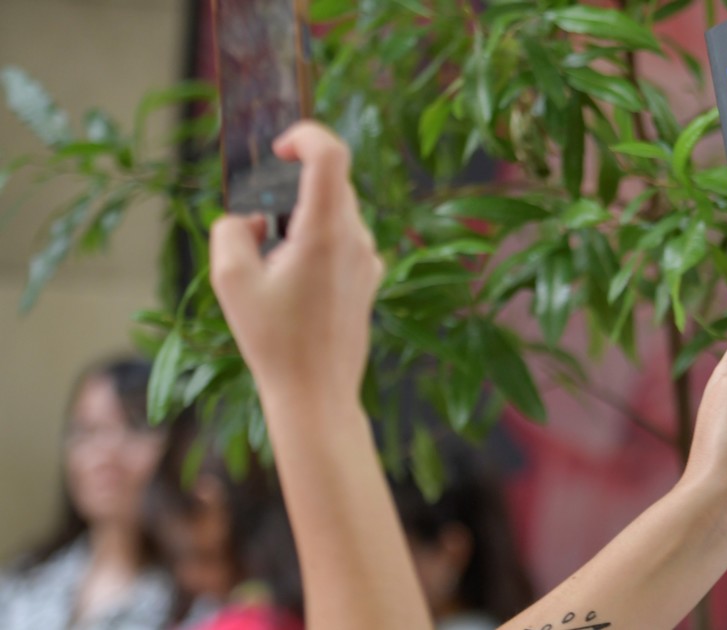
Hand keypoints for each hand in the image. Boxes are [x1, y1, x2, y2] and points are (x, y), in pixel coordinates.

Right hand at [210, 121, 381, 406]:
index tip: (278, 151)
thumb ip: (231, 229)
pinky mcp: (369, 276)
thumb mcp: (229, 280)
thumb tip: (254, 220)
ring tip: (274, 269)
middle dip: (289, 191)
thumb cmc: (273, 340)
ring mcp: (368, 257)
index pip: (332, 153)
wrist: (316, 392)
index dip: (305, 136)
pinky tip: (293, 285)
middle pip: (329, 181)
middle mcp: (356, 238)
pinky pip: (341, 239)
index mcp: (326, 231)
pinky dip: (315, 243)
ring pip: (334, 211)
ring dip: (301, 221)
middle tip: (260, 232)